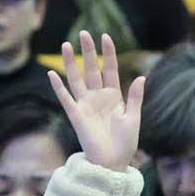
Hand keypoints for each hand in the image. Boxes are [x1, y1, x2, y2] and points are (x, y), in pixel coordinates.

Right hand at [49, 32, 143, 172]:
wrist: (113, 162)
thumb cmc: (126, 143)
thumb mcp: (134, 118)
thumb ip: (135, 97)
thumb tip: (142, 77)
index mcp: (114, 96)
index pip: (110, 69)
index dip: (108, 53)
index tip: (105, 36)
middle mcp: (98, 97)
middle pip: (91, 69)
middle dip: (88, 51)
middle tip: (83, 33)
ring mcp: (86, 105)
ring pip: (76, 79)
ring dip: (70, 63)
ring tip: (65, 45)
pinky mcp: (76, 115)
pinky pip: (65, 98)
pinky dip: (58, 87)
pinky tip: (51, 74)